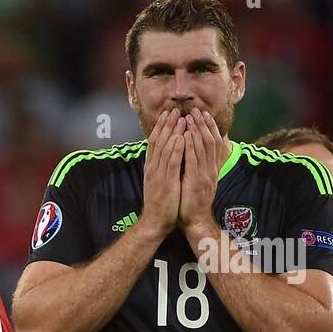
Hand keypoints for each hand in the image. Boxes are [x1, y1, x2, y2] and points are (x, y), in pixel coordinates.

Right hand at [139, 107, 185, 238]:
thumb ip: (162, 167)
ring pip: (165, 148)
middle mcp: (153, 168)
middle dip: (167, 124)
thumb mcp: (159, 181)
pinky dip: (176, 149)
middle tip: (175, 109)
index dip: (161, 127)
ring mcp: (158, 175)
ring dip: (172, 132)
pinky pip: (171, 162)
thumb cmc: (161, 203)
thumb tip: (167, 154)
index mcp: (151, 167)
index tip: (168, 114)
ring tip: (180, 118)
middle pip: (158, 141)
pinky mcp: (166, 182)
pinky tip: (181, 137)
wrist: (155, 221)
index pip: (154, 142)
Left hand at [180, 109, 223, 238]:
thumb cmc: (193, 202)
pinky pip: (194, 161)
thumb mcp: (198, 180)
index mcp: (211, 169)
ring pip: (203, 148)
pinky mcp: (196, 182)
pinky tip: (186, 136)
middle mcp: (211, 169)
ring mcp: (205, 175)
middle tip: (196, 110)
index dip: (209, 127)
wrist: (195, 221)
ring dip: (197, 131)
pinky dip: (190, 147)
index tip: (203, 114)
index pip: (213, 143)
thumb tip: (194, 152)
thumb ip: (199, 166)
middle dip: (203, 124)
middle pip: (210, 141)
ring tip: (191, 117)